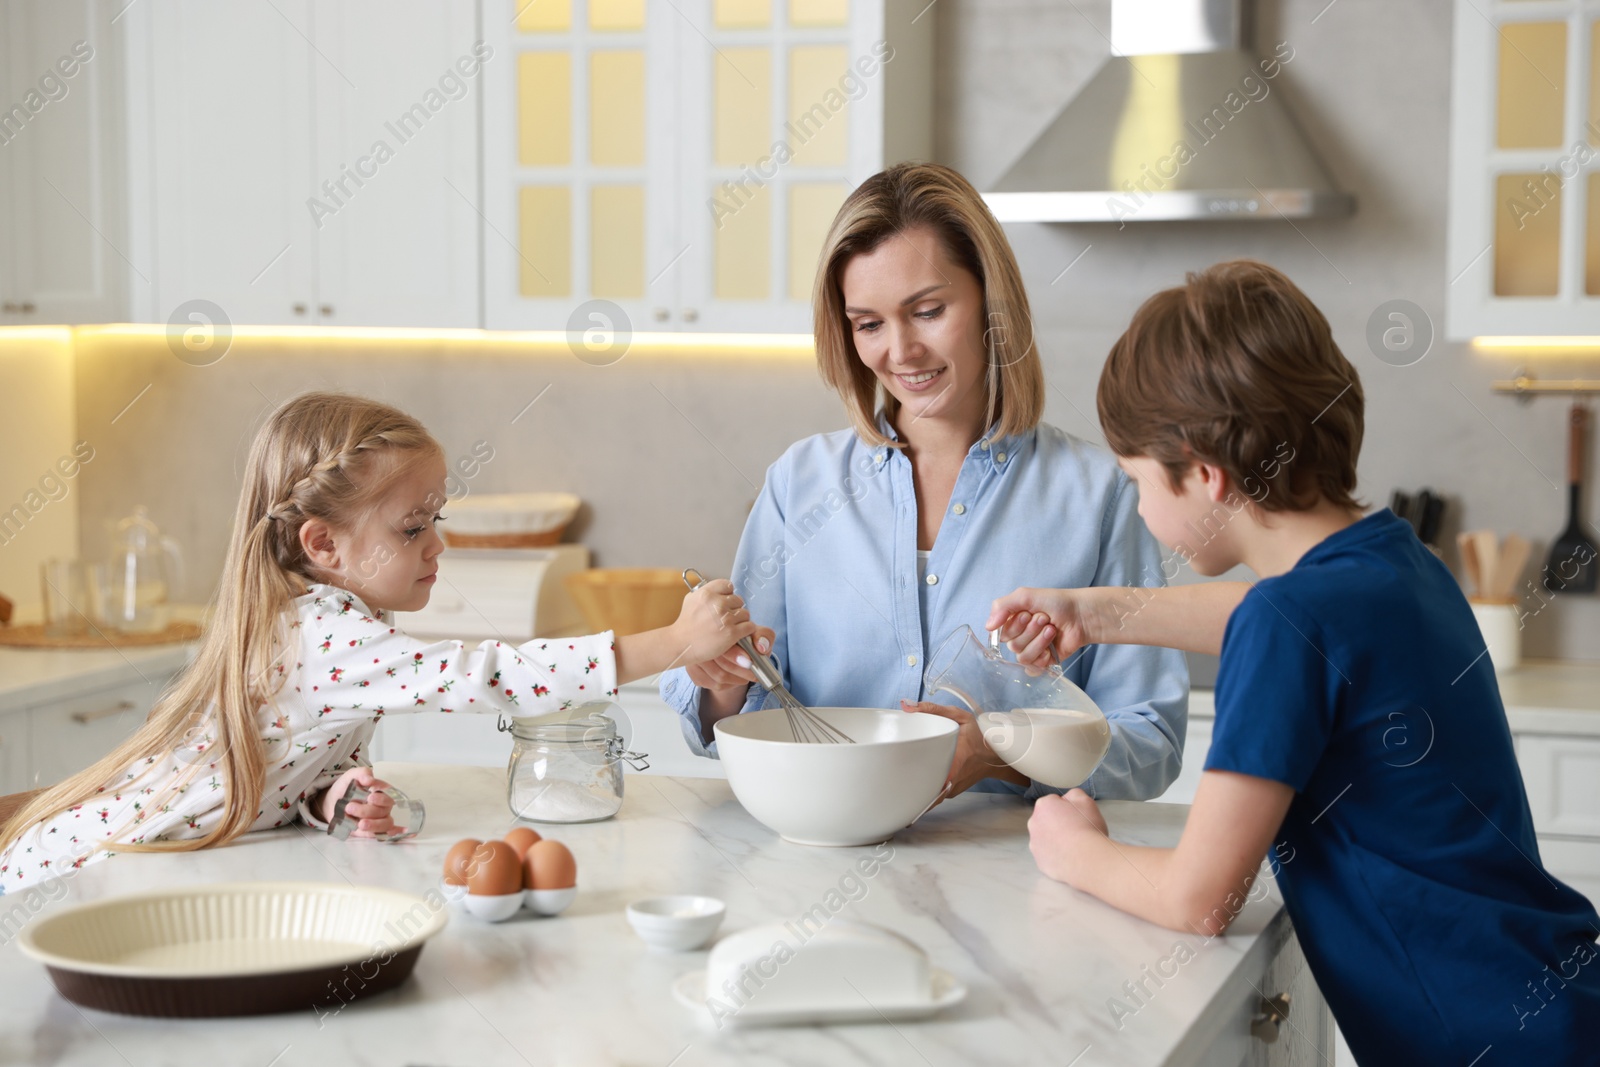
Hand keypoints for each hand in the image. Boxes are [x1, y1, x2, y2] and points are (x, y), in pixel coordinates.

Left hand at [317, 767, 396, 837]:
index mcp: (382, 792)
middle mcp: (383, 806)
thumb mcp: (351, 776)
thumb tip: (369, 779)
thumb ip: (362, 774)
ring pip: (385, 824)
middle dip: (368, 810)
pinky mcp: (369, 831)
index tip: (370, 796)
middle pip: (384, 811)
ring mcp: (377, 820)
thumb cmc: (345, 788)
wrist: (331, 802)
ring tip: (360, 823)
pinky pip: (378, 835)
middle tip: (349, 807)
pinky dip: (379, 834)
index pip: (389, 795)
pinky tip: (375, 834)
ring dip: (374, 824)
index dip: (382, 798)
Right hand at [670, 579, 761, 665]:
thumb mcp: (691, 599)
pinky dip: (745, 631)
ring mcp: (725, 618)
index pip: (728, 585)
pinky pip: (749, 627)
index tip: (724, 603)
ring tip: (729, 627)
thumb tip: (723, 590)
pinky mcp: (732, 633)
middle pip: (739, 600)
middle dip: (734, 609)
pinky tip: (736, 634)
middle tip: (725, 619)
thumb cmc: (686, 624)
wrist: (681, 644)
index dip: (728, 594)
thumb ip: (707, 592)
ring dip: (740, 621)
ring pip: (745, 614)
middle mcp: (717, 603)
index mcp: (707, 593)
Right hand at [686, 630, 773, 690]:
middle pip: (720, 666)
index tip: (750, 663)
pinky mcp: (693, 671)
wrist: (734, 648)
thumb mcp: (758, 634)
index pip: (722, 646)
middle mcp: (700, 641)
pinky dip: (726, 685)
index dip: (736, 656)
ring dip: (736, 680)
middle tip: (754, 675)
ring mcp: (695, 658)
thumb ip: (763, 636)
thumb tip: (761, 647)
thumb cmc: (746, 639)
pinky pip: (711, 684)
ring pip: (717, 677)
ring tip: (747, 677)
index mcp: (716, 628)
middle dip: (741, 672)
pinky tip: (734, 679)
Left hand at [901, 700, 1026, 798]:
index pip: (928, 782)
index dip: (910, 786)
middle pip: (924, 794)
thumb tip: (906, 705)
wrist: (998, 752)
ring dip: (915, 792)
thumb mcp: (959, 716)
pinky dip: (925, 790)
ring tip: (897, 786)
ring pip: (929, 797)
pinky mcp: (953, 791)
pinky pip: (936, 794)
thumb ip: (933, 709)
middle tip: (889, 783)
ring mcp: (952, 789)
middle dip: (906, 791)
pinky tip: (914, 784)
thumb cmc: (978, 735)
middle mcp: (952, 782)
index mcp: (953, 765)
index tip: (895, 783)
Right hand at [986, 587, 1095, 669]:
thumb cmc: (1056, 602)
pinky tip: (1052, 646)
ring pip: (1022, 656)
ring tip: (1052, 629)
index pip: (1001, 633)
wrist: (1081, 614)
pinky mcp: (1043, 661)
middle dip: (1030, 631)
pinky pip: (1033, 667)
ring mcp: (1032, 650)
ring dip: (1039, 641)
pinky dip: (1043, 656)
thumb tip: (988, 626)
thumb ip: (1001, 606)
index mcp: (1012, 622)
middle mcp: (1020, 637)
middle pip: (1012, 645)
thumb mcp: (1025, 596)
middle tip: (1045, 619)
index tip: (1028, 613)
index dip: (1015, 625)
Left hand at [1027, 788, 1106, 884]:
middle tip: (1077, 831)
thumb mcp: (1086, 801)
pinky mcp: (1039, 862)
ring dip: (1057, 841)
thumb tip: (1067, 800)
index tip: (1078, 817)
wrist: (1087, 859)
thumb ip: (1074, 794)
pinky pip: (1048, 856)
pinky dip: (1057, 856)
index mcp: (1043, 806)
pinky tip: (1070, 858)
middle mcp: (1033, 824)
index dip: (1069, 809)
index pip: (1055, 802)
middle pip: (1048, 821)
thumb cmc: (1087, 828)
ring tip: (1075, 847)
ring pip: (1046, 839)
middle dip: (1059, 824)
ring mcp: (1034, 845)